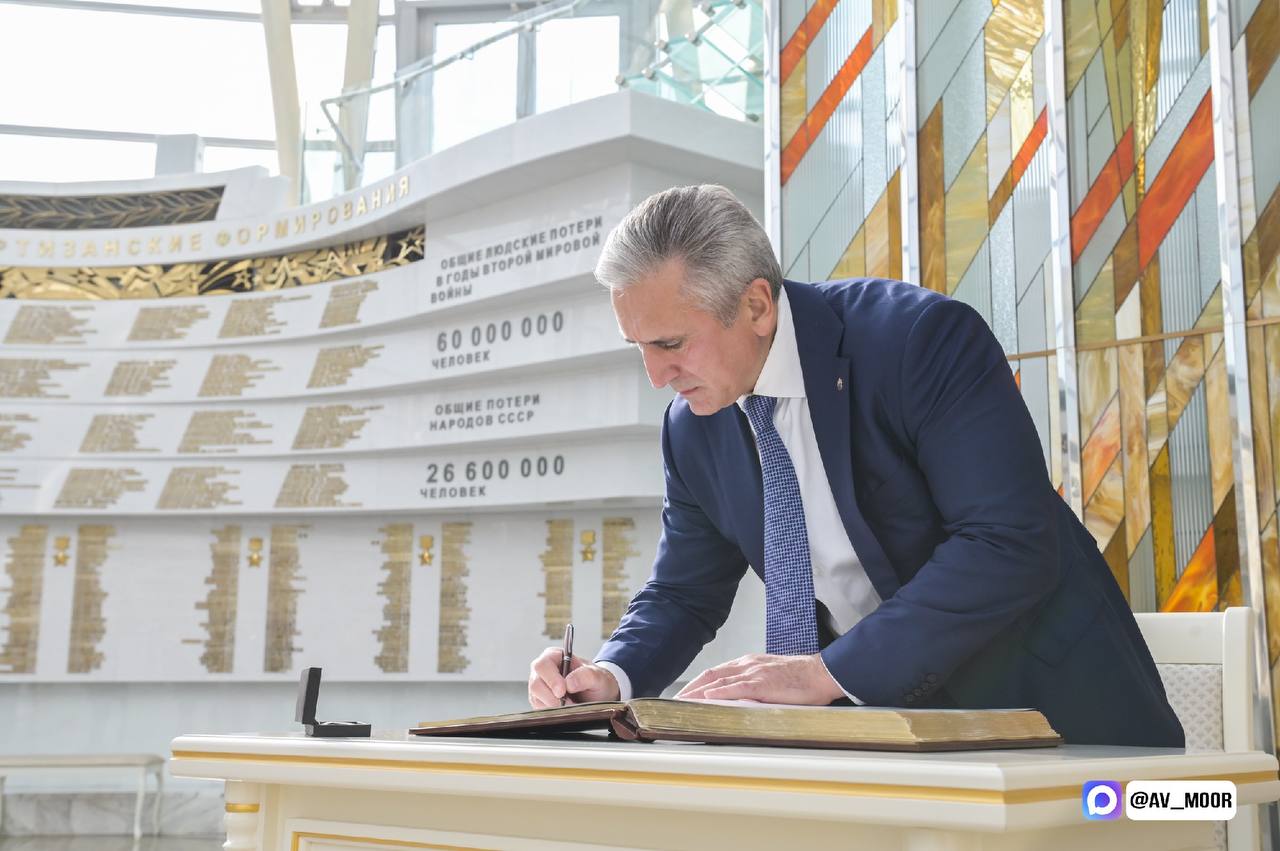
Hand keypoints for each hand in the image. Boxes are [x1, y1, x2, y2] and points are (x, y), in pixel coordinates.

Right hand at [528, 647, 620, 708]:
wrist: (598, 694)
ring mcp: (539, 686)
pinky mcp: (540, 701)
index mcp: (554, 656)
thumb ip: (586, 676)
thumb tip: (569, 682)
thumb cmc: (596, 680)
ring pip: (536, 699)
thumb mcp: (598, 676)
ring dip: (554, 706)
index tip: (562, 692)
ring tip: (571, 705)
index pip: (543, 665)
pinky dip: (552, 712)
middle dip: (552, 697)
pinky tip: (565, 709)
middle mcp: (543, 670)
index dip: (551, 679)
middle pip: (535, 684)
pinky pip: (539, 709)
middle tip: (569, 703)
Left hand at [675, 653, 844, 703]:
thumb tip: (740, 698)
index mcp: (749, 663)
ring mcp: (754, 673)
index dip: (699, 682)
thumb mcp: (772, 677)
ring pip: (719, 681)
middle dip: (691, 687)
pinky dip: (719, 692)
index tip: (686, 693)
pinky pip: (736, 688)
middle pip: (711, 674)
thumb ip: (755, 684)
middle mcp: (747, 665)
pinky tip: (707, 697)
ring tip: (683, 702)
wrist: (821, 674)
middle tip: (676, 700)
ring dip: (698, 692)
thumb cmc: (801, 678)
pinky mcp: (763, 684)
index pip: (717, 672)